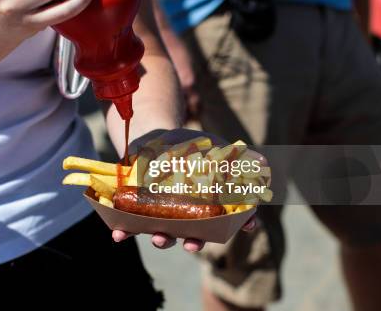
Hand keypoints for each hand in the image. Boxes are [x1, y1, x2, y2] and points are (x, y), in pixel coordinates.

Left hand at [112, 127, 258, 250]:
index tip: (247, 226)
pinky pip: (130, 225)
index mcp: (209, 203)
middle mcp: (188, 214)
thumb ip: (232, 156)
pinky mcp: (138, 209)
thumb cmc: (188, 145)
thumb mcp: (211, 146)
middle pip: (194, 234)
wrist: (153, 136)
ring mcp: (163, 213)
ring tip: (159, 239)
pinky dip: (124, 232)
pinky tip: (118, 235)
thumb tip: (262, 163)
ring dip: (162, 240)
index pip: (228, 218)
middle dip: (194, 242)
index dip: (239, 224)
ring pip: (164, 233)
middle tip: (193, 244)